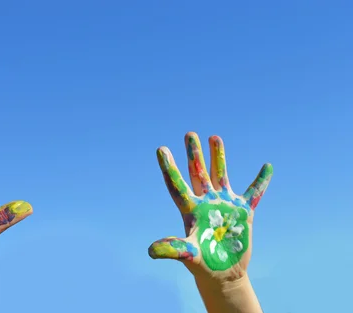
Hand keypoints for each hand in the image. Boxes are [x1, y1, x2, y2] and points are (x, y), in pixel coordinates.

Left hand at [148, 132, 271, 282]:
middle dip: (194, 154)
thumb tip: (151, 251)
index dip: (169, 167)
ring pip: (220, 175)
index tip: (161, 148)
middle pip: (198, 173)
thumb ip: (172, 249)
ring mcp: (224, 205)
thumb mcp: (187, 255)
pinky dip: (261, 181)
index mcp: (190, 210)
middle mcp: (205, 202)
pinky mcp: (243, 212)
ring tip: (214, 137)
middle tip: (189, 134)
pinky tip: (267, 166)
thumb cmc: (202, 265)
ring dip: (218, 157)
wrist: (223, 274)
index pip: (177, 184)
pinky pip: (254, 192)